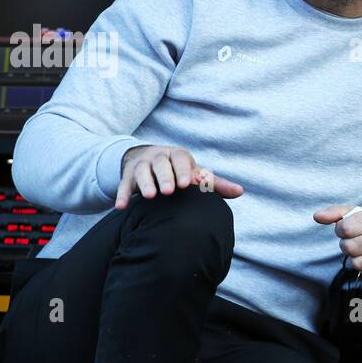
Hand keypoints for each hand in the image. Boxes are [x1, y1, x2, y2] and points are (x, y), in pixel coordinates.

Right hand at [117, 145, 243, 209]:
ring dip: (144, 184)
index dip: (183, 170)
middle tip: (168, 191)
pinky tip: (121, 207)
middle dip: (164, 176)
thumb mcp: (195, 174)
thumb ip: (214, 184)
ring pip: (141, 172)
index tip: (187, 184)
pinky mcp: (127, 176)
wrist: (150, 159)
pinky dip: (121, 195)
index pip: (180, 159)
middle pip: (160, 164)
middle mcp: (158, 157)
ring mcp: (142, 165)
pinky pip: (123, 184)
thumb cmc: (180, 171)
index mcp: (177, 155)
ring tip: (149, 196)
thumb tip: (240, 192)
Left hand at [314, 204, 361, 281]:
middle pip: (350, 247)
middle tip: (355, 243)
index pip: (346, 228)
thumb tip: (317, 216)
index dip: (341, 230)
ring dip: (356, 259)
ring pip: (358, 264)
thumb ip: (337, 213)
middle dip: (347, 246)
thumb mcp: (361, 213)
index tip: (347, 230)